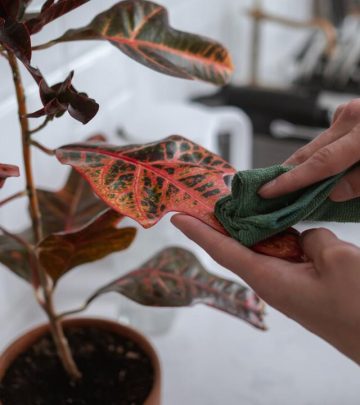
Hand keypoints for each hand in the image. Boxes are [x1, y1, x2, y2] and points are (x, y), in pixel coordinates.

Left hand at [172, 214, 359, 364]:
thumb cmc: (359, 307)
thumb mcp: (336, 260)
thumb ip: (313, 239)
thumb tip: (304, 238)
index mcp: (269, 279)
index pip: (222, 250)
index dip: (198, 232)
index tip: (177, 218)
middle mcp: (271, 281)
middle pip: (237, 246)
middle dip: (221, 223)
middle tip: (209, 198)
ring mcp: (287, 283)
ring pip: (262, 248)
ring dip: (251, 227)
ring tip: (240, 203)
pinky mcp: (302, 284)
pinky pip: (282, 254)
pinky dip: (276, 236)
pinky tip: (280, 221)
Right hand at [259, 99, 359, 200]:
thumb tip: (333, 193)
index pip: (320, 162)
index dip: (291, 180)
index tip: (267, 190)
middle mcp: (350, 118)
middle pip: (309, 152)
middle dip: (286, 172)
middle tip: (266, 188)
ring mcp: (347, 112)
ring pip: (315, 144)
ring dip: (302, 164)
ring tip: (287, 183)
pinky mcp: (347, 112)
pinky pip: (326, 136)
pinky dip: (320, 151)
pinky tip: (319, 163)